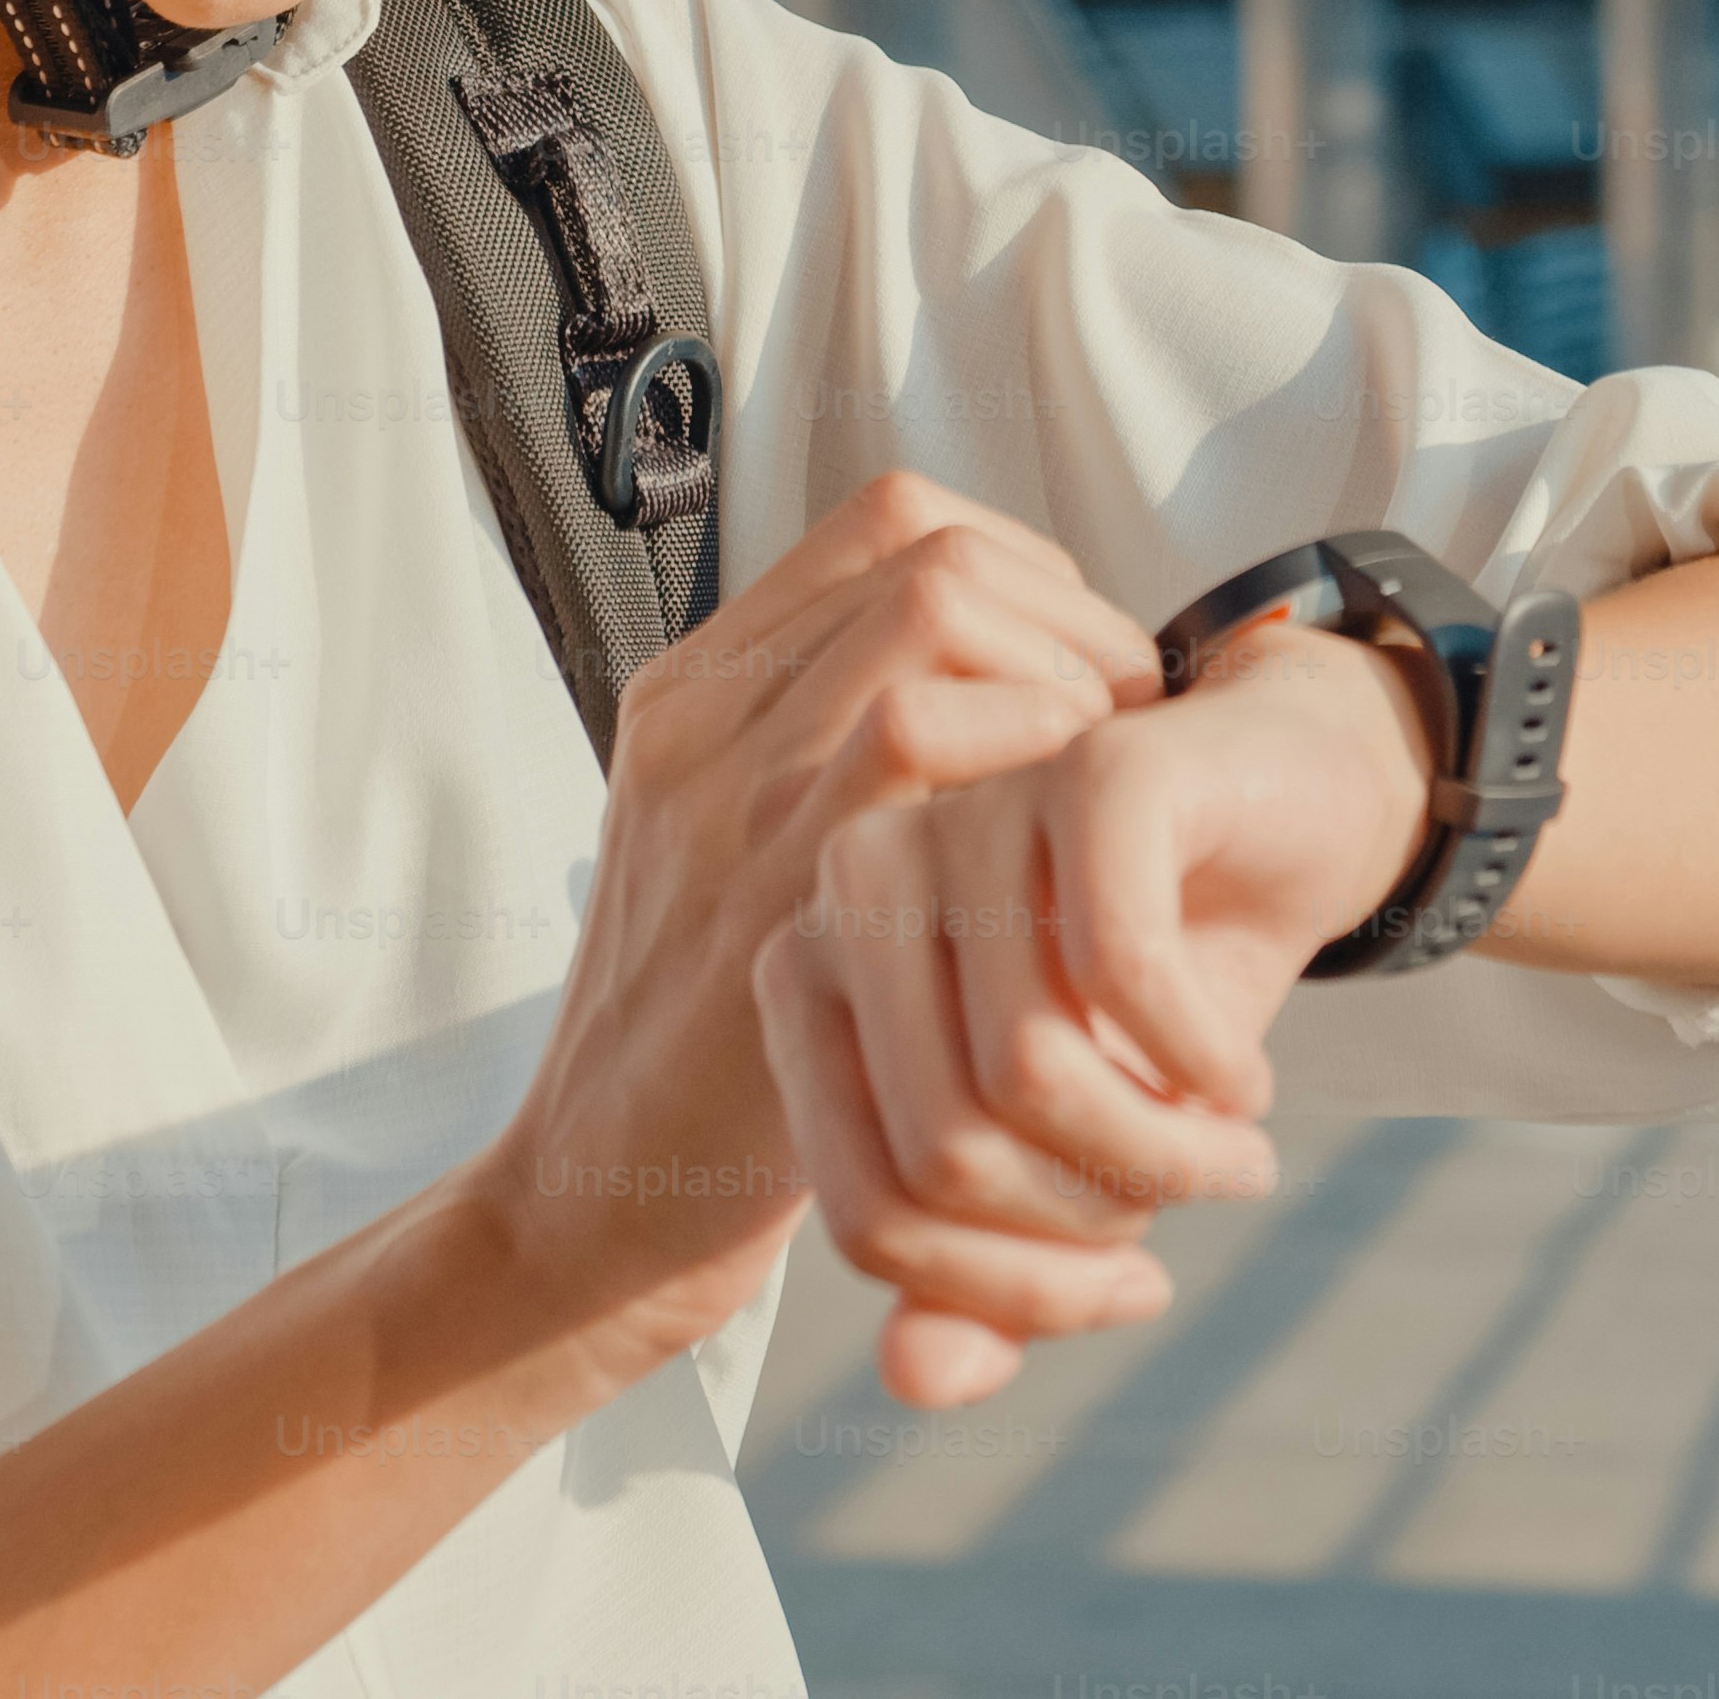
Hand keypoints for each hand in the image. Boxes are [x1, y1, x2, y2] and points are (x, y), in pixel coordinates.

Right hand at [456, 471, 1162, 1366]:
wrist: (594, 1193)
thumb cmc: (704, 1044)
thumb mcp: (731, 865)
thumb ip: (815, 770)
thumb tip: (989, 690)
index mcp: (692, 698)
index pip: (887, 525)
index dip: (1021, 572)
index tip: (1076, 670)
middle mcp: (702, 721)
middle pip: (927, 548)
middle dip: (1066, 617)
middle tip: (1124, 729)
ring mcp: (731, 794)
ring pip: (929, 609)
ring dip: (1064, 673)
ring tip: (1110, 781)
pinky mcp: (773, 888)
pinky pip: (913, 735)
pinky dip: (1025, 751)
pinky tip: (1069, 844)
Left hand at [755, 606, 1438, 1405]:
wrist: (1283, 806)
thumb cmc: (1148, 993)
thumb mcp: (1072, 1157)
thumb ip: (984, 1278)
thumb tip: (920, 1382)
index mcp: (813, 980)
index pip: (871, 1217)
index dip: (1011, 1292)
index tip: (1135, 1286)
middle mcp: (859, 888)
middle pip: (944, 1159)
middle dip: (1098, 1223)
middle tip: (1203, 1196)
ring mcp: (964, 814)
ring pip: (1029, 1075)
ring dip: (1168, 1153)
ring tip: (1236, 1144)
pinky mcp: (1084, 775)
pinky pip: (1120, 974)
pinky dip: (1205, 1063)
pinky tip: (1242, 1075)